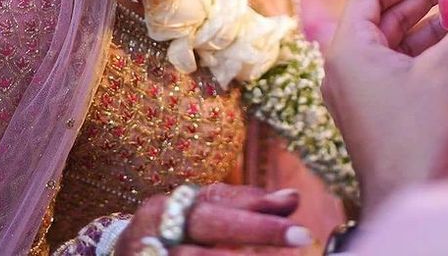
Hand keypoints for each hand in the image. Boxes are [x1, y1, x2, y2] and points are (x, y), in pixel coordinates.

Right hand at [115, 183, 310, 253]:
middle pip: (209, 224)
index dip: (257, 205)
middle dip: (255, 229)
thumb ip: (243, 206)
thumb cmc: (170, 236)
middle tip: (300, 236)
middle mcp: (157, 226)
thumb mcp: (200, 216)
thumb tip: (292, 197)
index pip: (218, 200)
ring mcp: (147, 253)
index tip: (295, 206)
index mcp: (171, 204)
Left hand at [322, 0, 447, 213]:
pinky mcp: (378, 113)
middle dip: (425, 2)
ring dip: (433, 29)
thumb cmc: (419, 136)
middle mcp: (347, 69)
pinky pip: (401, 70)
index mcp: (349, 51)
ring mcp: (361, 93)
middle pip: (384, 18)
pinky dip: (430, 56)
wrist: (408, 201)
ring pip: (396, 45)